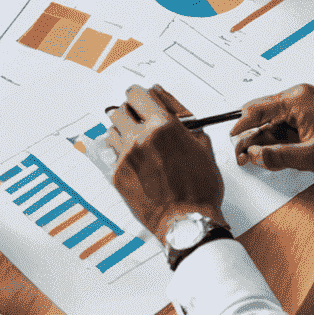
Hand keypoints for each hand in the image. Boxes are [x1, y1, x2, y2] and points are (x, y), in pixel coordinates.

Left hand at [105, 84, 225, 237]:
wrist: (188, 222)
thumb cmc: (199, 187)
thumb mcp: (202, 143)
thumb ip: (181, 113)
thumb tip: (161, 94)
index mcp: (163, 126)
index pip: (137, 93)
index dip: (141, 97)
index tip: (143, 102)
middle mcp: (140, 137)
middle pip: (120, 110)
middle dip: (132, 114)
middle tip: (143, 125)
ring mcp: (125, 156)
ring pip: (112, 130)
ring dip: (124, 133)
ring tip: (140, 146)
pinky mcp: (116, 174)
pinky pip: (111, 154)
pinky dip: (122, 155)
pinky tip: (138, 164)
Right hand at [230, 84, 313, 182]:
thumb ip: (279, 156)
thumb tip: (253, 154)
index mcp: (298, 100)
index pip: (256, 110)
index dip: (240, 128)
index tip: (232, 143)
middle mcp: (299, 99)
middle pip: (261, 115)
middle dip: (251, 137)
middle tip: (244, 157)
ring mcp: (305, 107)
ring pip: (272, 123)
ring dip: (265, 141)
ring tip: (261, 160)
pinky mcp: (310, 118)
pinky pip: (285, 127)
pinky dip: (278, 141)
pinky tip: (277, 156)